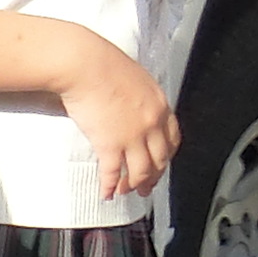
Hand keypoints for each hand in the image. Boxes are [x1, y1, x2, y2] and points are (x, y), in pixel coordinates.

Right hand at [53, 28, 177, 202]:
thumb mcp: (135, 78)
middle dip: (154, 177)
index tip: (161, 163)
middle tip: (147, 186)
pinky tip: (106, 193)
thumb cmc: (103, 64)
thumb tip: (130, 106)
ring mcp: (132, 137)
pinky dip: (110, 186)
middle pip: (159, 159)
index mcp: (160, 106)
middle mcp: (151, 125)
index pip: (172, 139)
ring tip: (126, 192)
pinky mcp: (110, 144)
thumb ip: (139, 97)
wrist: (85, 65)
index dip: (167, 156)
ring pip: (140, 171)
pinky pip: (112, 172)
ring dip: (134, 185)